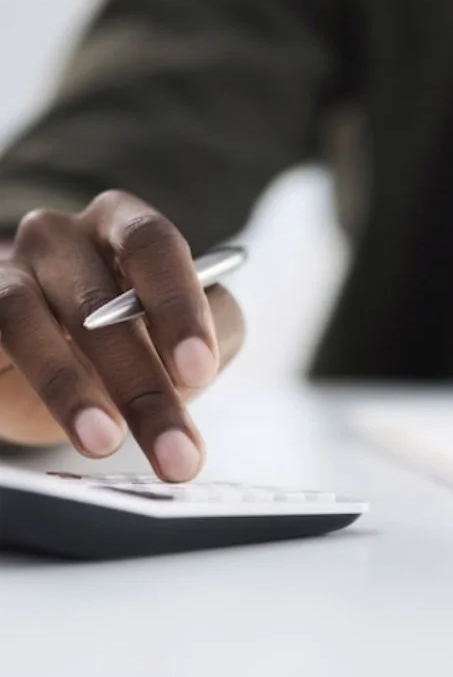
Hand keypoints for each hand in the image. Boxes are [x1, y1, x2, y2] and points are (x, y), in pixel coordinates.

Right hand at [0, 191, 244, 479]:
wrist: (39, 357)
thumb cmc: (123, 336)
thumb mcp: (178, 331)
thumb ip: (209, 334)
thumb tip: (196, 367)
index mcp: (121, 224)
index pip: (152, 245)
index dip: (177, 306)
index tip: (197, 369)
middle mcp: (60, 237)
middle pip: (98, 300)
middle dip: (142, 384)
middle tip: (174, 452)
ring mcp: (7, 273)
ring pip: (27, 321)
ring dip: (68, 390)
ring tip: (103, 443)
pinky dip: (9, 377)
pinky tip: (29, 416)